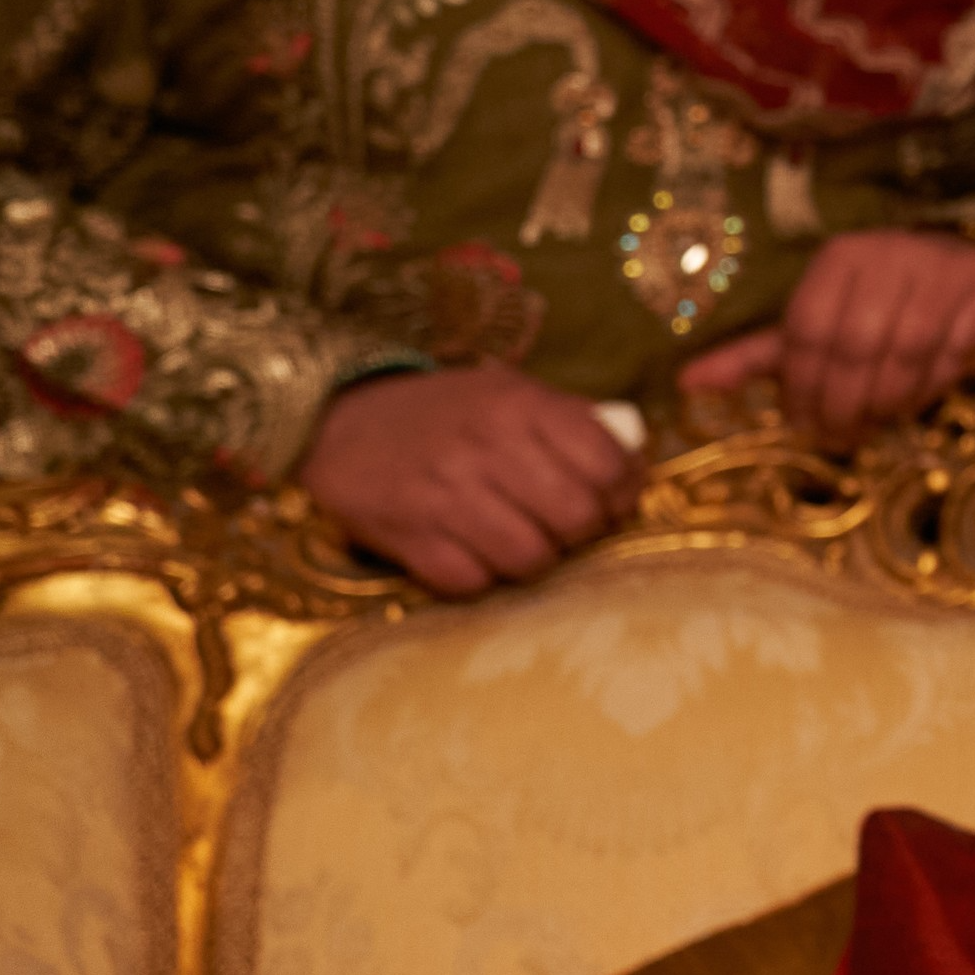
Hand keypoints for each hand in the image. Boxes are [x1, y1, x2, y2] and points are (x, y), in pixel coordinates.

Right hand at [300, 365, 637, 595]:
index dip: (623, 492)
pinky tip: (475, 555)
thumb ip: (572, 421)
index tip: (613, 500)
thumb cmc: (446, 411)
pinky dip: (481, 578)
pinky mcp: (405, 537)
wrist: (342, 419)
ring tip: (524, 542)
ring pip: (529, 557)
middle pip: (576, 517)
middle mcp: (485, 449)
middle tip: (569, 528)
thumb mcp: (512, 392)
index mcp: (520, 407)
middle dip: (584, 531)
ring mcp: (442, 496)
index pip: (607, 463)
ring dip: (536, 559)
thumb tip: (632, 463)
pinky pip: (470, 582)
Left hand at [678, 227, 974, 447]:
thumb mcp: (817, 321)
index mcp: (838, 256)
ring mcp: (939, 266)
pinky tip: (914, 402)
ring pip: (903, 354)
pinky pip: (951, 354)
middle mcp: (887, 251)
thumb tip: (685, 386)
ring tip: (873, 425)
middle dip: (843, 403)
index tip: (803, 424)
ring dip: (885, 403)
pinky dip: (930, 388)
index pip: (807, 330)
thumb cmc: (880, 301)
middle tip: (839, 437)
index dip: (801, 386)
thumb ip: (757, 354)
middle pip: (854, 346)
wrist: (969, 266)